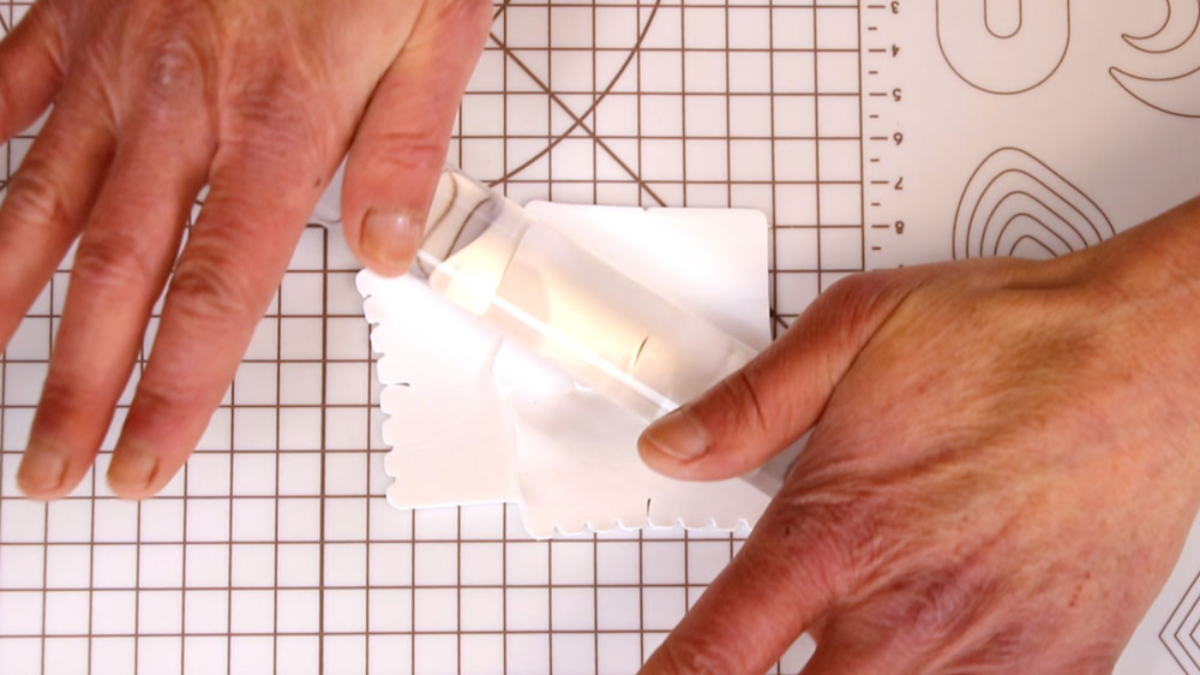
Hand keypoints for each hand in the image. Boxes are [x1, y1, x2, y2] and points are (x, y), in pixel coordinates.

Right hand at [2, 0, 490, 497]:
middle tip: (51, 465)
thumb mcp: (435, 34)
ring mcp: (118, 60)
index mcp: (280, 127)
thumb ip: (409, 150)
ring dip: (7, 300)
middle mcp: (183, 108)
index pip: (218, 293)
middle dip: (79, 383)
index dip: (175, 390)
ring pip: (43, 200)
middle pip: (119, 275)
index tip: (143, 461)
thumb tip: (389, 252)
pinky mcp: (80, 11)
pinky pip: (10, 86)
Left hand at [637, 202, 1199, 673]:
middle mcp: (905, 611)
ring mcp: (987, 654)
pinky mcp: (1056, 666)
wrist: (1148, 354)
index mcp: (836, 535)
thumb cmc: (1012, 342)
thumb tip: (673, 448)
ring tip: (857, 646)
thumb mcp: (853, 331)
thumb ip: (748, 405)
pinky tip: (933, 653)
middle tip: (763, 662)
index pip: (717, 654)